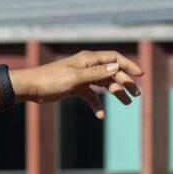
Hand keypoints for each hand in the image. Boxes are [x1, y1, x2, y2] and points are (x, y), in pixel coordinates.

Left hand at [14, 50, 143, 118]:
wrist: (32, 88)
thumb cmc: (52, 79)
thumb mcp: (76, 78)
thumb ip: (97, 73)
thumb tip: (117, 67)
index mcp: (89, 59)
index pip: (114, 58)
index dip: (128, 65)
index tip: (140, 75)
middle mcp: (88, 66)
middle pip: (112, 72)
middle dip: (125, 82)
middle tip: (137, 95)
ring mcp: (83, 77)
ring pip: (104, 84)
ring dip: (116, 93)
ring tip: (127, 103)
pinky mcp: (77, 88)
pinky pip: (92, 96)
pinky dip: (97, 104)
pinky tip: (101, 115)